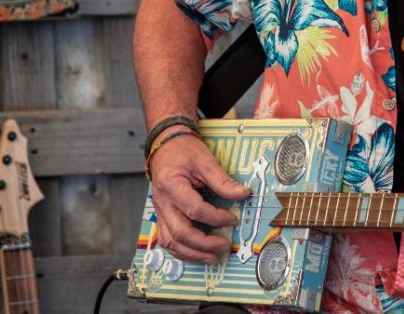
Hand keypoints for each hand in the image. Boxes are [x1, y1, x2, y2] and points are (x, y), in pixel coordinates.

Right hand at [149, 129, 251, 263]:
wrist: (166, 145)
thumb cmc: (183, 150)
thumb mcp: (205, 160)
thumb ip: (223, 180)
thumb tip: (243, 194)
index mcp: (172, 186)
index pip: (194, 210)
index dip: (216, 218)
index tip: (233, 219)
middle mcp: (162, 202)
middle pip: (180, 232)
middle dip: (203, 244)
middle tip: (223, 245)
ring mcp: (160, 211)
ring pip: (171, 242)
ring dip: (192, 254)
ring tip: (212, 257)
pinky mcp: (162, 215)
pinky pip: (167, 239)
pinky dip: (181, 251)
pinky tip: (196, 253)